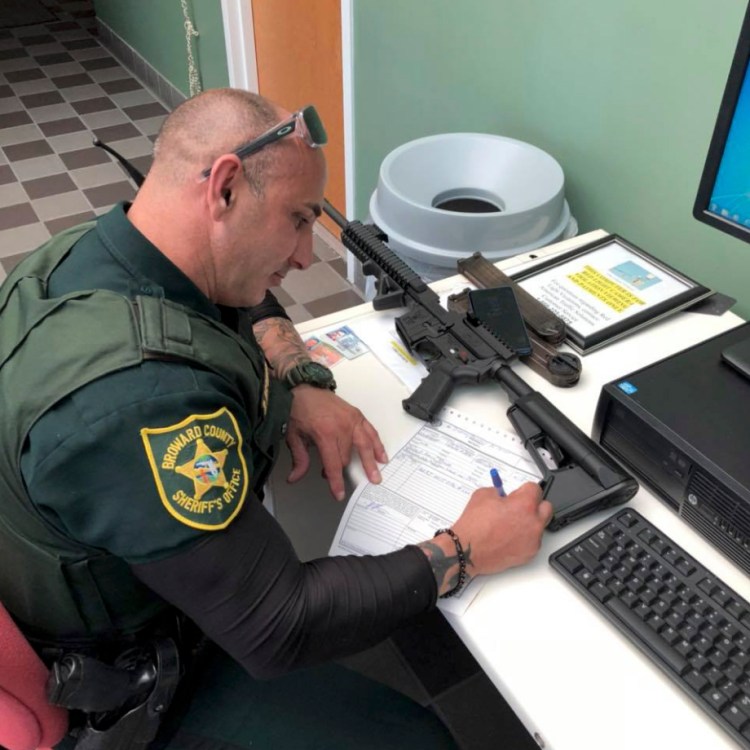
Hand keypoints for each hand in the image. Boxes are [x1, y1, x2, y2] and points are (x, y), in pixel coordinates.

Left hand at [285, 385, 387, 500]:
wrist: (305, 388)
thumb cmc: (299, 410)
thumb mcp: (294, 436)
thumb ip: (299, 459)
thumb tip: (295, 478)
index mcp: (324, 433)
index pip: (333, 463)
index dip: (336, 481)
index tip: (339, 494)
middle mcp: (341, 427)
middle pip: (347, 457)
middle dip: (342, 470)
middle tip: (337, 478)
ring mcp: (352, 420)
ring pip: (365, 446)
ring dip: (371, 463)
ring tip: (376, 477)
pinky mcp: (357, 415)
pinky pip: (371, 432)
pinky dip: (377, 445)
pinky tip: (381, 456)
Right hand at [422, 482, 551, 595]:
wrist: (467, 550)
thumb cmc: (474, 526)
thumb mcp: (483, 495)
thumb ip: (499, 492)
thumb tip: (504, 495)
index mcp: (524, 504)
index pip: (535, 489)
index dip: (523, 490)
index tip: (518, 493)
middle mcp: (533, 522)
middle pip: (546, 507)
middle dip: (534, 505)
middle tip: (519, 507)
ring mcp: (533, 539)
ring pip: (540, 525)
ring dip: (529, 522)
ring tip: (510, 525)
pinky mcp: (530, 554)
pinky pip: (533, 541)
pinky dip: (524, 538)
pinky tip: (508, 537)